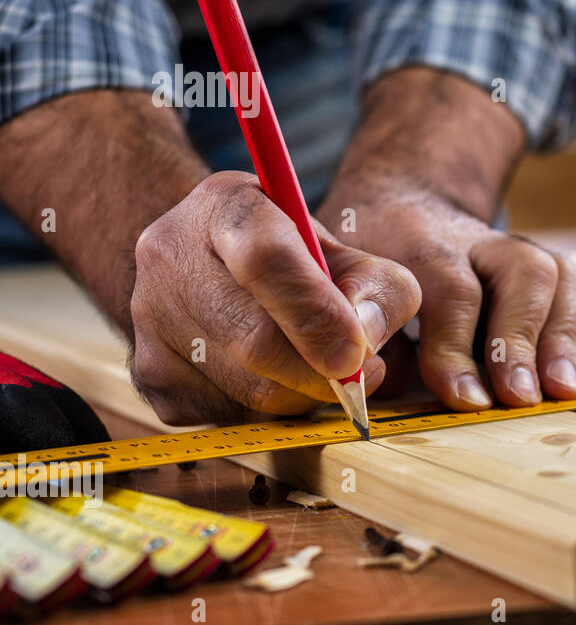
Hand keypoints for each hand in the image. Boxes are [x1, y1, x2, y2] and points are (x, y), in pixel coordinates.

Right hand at [130, 171, 421, 424]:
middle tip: (356, 373)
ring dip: (300, 395)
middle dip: (319, 372)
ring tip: (316, 367)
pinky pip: (226, 417)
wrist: (209, 264)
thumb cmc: (295, 259)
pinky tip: (275, 377)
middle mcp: (170, 258)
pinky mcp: (149, 374)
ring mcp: (149, 319)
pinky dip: (267, 412)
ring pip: (244, 391)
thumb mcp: (347, 251)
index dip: (316, 314)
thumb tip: (362, 345)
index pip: (266, 260)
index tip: (356, 354)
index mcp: (226, 207)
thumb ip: (377, 288)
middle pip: (253, 340)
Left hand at [321, 191, 575, 409]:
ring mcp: (521, 257)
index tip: (460, 397)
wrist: (402, 208)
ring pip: (559, 279)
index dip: (456, 343)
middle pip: (523, 273)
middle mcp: (481, 242)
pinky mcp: (549, 283)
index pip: (449, 285)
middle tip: (518, 398)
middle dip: (521, 340)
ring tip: (562, 394)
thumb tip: (369, 383)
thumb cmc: (364, 257)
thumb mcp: (338, 274)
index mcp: (422, 238)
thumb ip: (356, 323)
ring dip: (563, 339)